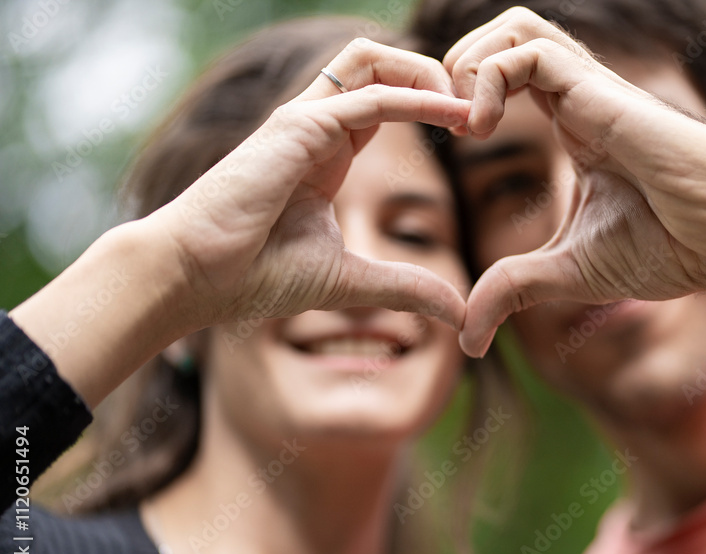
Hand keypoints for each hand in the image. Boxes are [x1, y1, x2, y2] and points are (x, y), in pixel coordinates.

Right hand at [158, 39, 471, 330]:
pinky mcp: (298, 127)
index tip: (478, 129)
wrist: (196, 278)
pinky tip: (454, 116)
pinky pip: (370, 97)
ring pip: (373, 60)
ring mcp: (304, 120)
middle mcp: (316, 125)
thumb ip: (406, 287)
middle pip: (380, 63)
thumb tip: (458, 312)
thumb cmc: (256, 275)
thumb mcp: (350, 280)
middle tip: (480, 108)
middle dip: (435, 74)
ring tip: (471, 106)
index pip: (386, 99)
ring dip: (428, 73)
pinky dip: (417, 99)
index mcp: (327, 151)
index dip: (433, 103)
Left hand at [443, 8, 705, 354]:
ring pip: (517, 26)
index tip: (452, 144)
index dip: (467, 96)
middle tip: (449, 124)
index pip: (510, 76)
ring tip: (464, 122)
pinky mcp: (601, 93)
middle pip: (509, 35)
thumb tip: (467, 338)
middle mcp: (579, 99)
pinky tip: (482, 129)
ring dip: (471, 62)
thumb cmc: (670, 249)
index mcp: (574, 127)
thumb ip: (514, 290)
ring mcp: (591, 90)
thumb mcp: (569, 272)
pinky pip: (530, 53)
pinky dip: (489, 78)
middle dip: (459, 67)